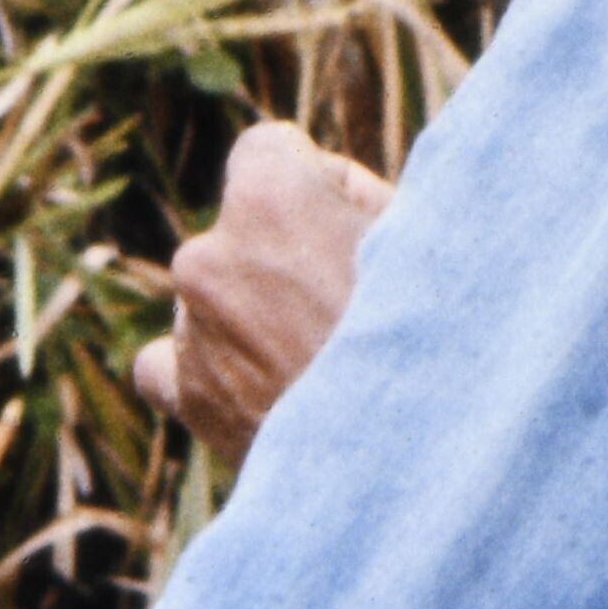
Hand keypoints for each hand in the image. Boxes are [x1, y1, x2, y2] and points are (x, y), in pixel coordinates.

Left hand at [127, 120, 393, 467]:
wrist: (424, 457)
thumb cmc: (441, 334)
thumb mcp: (424, 235)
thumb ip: (358, 195)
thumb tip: (323, 191)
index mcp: (266, 197)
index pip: (270, 152)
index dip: (320, 186)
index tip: (355, 227)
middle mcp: (210, 254)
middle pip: (242, 230)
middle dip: (284, 254)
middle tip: (353, 307)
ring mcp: (191, 329)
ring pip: (213, 298)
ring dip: (253, 316)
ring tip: (325, 364)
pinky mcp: (188, 394)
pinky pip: (167, 365)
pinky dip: (201, 371)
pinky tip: (252, 389)